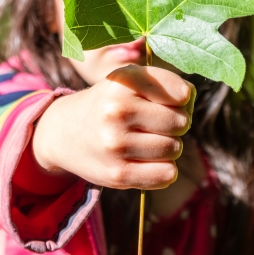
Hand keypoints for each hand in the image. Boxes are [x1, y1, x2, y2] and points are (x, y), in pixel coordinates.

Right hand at [32, 65, 195, 189]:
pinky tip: (147, 160)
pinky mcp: (117, 173)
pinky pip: (166, 174)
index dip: (181, 98)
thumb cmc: (110, 103)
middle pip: (181, 122)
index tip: (168, 101)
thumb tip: (189, 99)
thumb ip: (165, 84)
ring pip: (175, 148)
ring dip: (168, 147)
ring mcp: (115, 143)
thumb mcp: (129, 80)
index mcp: (123, 81)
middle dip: (175, 124)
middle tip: (155, 124)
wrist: (64, 132)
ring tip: (147, 140)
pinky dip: (164, 169)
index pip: (181, 93)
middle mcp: (117, 110)